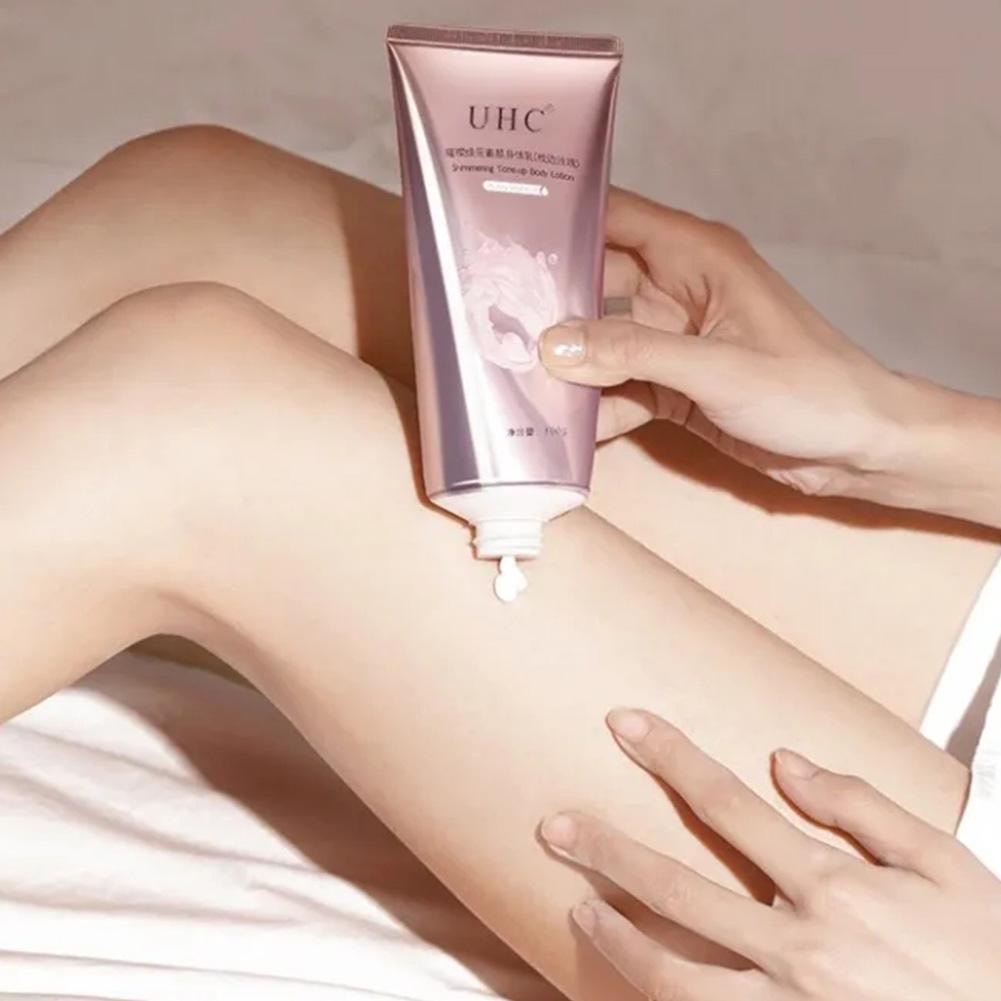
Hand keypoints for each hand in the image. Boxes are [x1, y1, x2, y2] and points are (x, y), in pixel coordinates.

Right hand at [539, 187, 1000, 521]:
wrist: (857, 449)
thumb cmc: (809, 390)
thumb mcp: (716, 368)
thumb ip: (631, 354)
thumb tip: (551, 347)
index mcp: (696, 256)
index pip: (615, 216)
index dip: (560, 217)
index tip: (497, 230)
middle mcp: (677, 290)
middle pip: (594, 283)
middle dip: (545, 301)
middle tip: (483, 317)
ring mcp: (672, 341)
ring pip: (599, 342)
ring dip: (563, 362)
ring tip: (505, 377)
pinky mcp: (672, 386)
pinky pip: (617, 389)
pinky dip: (591, 408)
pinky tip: (556, 429)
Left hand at [540, 709, 1000, 999]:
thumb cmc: (988, 955)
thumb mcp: (944, 863)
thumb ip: (861, 807)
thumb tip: (785, 761)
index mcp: (834, 885)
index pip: (727, 804)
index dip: (669, 758)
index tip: (623, 725)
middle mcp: (799, 944)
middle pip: (677, 886)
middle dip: (607, 849)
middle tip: (554, 826)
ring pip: (674, 971)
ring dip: (618, 935)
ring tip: (579, 906)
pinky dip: (658, 1000)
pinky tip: (631, 984)